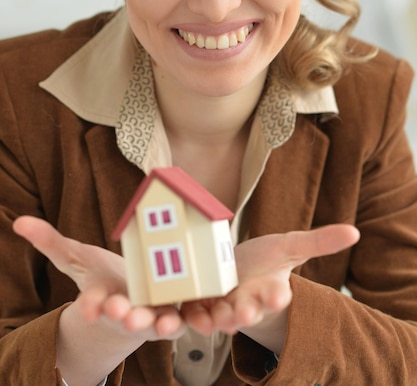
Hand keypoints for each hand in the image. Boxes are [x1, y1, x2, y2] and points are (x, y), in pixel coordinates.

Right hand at [13, 216, 184, 340]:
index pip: (93, 301)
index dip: (91, 304)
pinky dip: (197, 320)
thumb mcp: (76, 258)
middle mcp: (127, 310)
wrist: (130, 296)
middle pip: (125, 314)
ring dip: (160, 324)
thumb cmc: (102, 278)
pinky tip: (207, 317)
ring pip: (158, 322)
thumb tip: (19, 222)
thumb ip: (52, 243)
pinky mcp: (179, 313)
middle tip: (122, 311)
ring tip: (163, 324)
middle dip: (123, 314)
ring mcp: (153, 314)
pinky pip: (189, 318)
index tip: (90, 306)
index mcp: (103, 298)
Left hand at [181, 224, 359, 353]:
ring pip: (220, 317)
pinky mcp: (200, 305)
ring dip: (218, 319)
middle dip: (248, 312)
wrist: (234, 267)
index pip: (277, 295)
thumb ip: (317, 242)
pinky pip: (194, 314)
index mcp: (269, 291)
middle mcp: (247, 303)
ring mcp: (223, 307)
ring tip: (215, 316)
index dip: (278, 296)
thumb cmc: (265, 258)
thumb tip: (355, 232)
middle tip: (246, 312)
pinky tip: (185, 312)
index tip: (281, 294)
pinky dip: (190, 316)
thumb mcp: (289, 246)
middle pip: (248, 311)